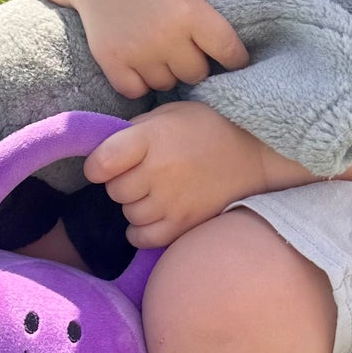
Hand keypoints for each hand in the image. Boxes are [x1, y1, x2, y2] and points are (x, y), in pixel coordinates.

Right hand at [68, 0, 248, 98]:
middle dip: (197, 63)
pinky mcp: (110, 60)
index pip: (228, 51)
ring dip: (168, 72)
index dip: (235, 58)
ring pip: (167, 84)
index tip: (232, 58)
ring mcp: (136, 51)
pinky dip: (141, 81)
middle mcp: (165, 35)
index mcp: (190, 12)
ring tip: (160, 50)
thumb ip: (215, 4)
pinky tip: (141, 61)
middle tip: (186, 47)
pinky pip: (137, 91)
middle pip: (197, 73)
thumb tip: (241, 34)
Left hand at [84, 102, 285, 247]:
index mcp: (151, 139)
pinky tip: (153, 214)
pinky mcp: (184, 224)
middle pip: (114, 190)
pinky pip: (142, 238)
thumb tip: (104, 149)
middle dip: (121, 182)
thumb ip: (135, 130)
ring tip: (155, 191)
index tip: (104, 164)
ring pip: (129, 214)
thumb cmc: (207, 128)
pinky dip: (141, 230)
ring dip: (134, 205)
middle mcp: (159, 172)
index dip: (96, 165)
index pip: (102, 162)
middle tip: (141, 173)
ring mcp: (172, 202)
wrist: (255, 153)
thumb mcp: (169, 114)